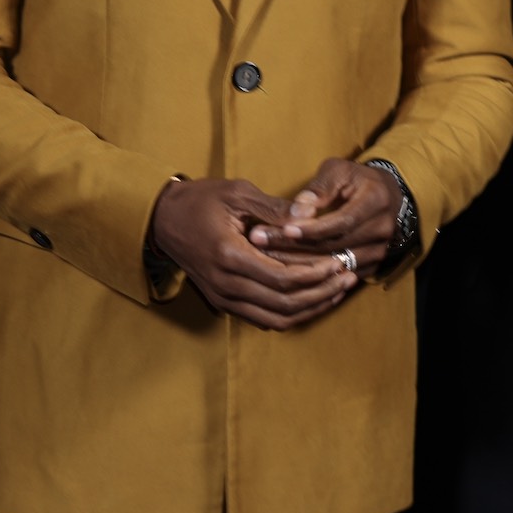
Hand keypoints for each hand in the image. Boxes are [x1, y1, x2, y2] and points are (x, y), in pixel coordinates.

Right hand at [151, 178, 355, 330]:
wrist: (163, 220)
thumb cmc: (201, 201)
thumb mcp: (237, 193)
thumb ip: (274, 208)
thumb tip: (309, 215)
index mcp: (229, 255)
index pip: (283, 279)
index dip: (317, 275)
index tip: (340, 262)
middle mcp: (225, 285)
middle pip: (284, 304)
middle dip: (322, 293)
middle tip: (348, 277)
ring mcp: (223, 298)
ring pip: (277, 319)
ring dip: (311, 309)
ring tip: (337, 291)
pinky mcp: (224, 303)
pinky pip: (263, 320)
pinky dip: (291, 314)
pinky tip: (313, 299)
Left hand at [250, 157, 400, 277]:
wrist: (386, 198)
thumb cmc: (355, 179)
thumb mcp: (338, 171)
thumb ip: (319, 188)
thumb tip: (297, 211)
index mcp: (375, 202)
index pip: (342, 222)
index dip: (312, 228)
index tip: (284, 228)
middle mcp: (382, 231)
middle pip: (334, 247)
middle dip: (294, 246)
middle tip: (259, 240)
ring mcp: (378, 253)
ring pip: (333, 266)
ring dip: (296, 263)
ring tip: (262, 254)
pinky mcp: (370, 268)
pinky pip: (336, 277)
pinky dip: (309, 275)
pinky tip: (282, 269)